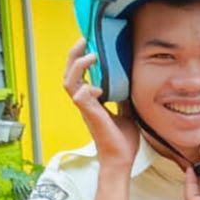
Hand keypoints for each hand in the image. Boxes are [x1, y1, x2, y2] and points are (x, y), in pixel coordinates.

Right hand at [63, 41, 138, 170]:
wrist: (121, 159)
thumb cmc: (122, 139)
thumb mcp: (127, 111)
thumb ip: (124, 96)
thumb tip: (131, 80)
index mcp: (91, 100)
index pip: (79, 74)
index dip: (80, 58)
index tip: (89, 43)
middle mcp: (84, 102)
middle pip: (69, 74)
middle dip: (73, 55)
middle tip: (83, 40)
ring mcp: (85, 109)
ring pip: (69, 83)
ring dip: (77, 67)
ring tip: (91, 56)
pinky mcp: (90, 116)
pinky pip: (79, 98)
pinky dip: (86, 89)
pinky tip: (97, 87)